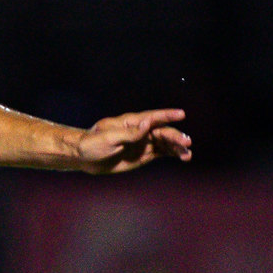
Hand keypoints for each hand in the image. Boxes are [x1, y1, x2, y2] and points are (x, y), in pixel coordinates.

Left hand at [75, 109, 191, 173]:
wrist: (84, 158)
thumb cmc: (92, 144)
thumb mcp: (108, 138)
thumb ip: (129, 133)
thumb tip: (146, 124)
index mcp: (131, 122)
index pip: (152, 117)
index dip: (167, 115)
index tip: (181, 114)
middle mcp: (141, 131)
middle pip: (162, 131)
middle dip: (175, 136)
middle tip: (186, 142)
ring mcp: (144, 142)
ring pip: (165, 143)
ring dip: (177, 147)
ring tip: (187, 154)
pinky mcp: (144, 154)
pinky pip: (162, 152)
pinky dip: (173, 154)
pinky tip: (184, 156)